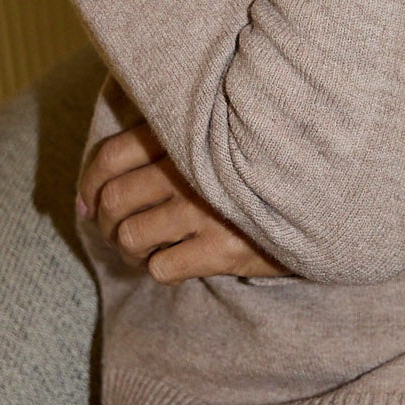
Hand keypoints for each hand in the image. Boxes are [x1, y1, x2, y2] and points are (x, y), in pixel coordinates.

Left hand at [75, 125, 285, 282]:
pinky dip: (157, 269)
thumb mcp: (215, 140)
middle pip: (115, 200)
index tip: (86, 201)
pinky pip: (160, 268)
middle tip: (114, 228)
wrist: (320, 202)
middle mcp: (192, 171)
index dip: (89, 182)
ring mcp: (206, 211)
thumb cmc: (254, 172)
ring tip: (143, 248)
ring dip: (128, 248)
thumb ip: (163, 146)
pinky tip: (173, 260)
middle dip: (104, 220)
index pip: (112, 156)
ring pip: (130, 237)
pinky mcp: (222, 250)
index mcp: (185, 136)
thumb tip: (84, 200)